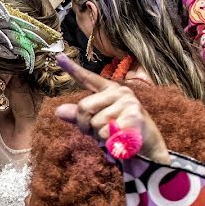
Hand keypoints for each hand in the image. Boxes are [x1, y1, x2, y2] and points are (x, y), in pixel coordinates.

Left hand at [55, 55, 169, 163]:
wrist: (146, 148)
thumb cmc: (119, 133)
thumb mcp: (95, 123)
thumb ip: (78, 116)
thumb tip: (58, 111)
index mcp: (109, 90)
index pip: (88, 78)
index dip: (72, 68)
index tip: (58, 56)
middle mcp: (120, 92)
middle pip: (84, 107)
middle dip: (85, 125)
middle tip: (100, 132)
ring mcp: (129, 103)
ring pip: (95, 123)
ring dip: (100, 136)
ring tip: (114, 135)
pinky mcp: (134, 117)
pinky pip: (106, 133)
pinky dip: (109, 142)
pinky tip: (120, 141)